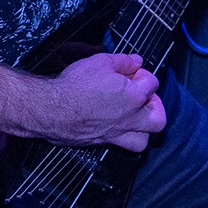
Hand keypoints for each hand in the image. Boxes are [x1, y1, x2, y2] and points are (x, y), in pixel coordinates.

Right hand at [39, 52, 166, 150]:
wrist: (50, 109)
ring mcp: (115, 133)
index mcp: (134, 96)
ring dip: (143, 129)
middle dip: (155, 107)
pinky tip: (115, 127)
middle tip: (144, 98)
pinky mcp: (100, 142)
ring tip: (135, 118)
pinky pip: (120, 147)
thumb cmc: (74, 86)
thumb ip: (123, 61)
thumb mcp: (100, 62)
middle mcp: (129, 118)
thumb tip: (136, 61)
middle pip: (158, 119)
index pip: (152, 84)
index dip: (143, 75)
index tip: (133, 73)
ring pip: (142, 141)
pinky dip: (122, 138)